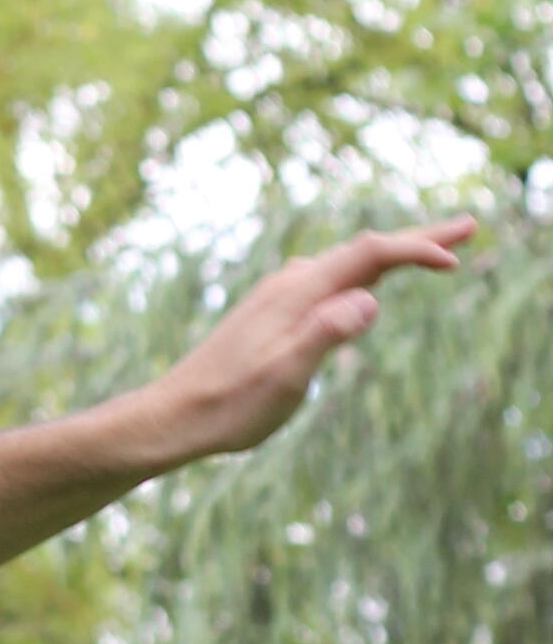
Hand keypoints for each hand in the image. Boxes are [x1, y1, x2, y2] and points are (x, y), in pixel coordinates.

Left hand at [136, 219, 475, 469]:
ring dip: (393, 254)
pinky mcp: (272, 314)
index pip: (370, 253)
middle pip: (365, 249)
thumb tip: (370, 299)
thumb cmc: (229, 405)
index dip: (417, 249)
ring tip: (433, 252)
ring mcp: (280, 296)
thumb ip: (326, 335)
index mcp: (299, 292)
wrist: (174, 416)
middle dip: (418, 238)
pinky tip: (365, 285)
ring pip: (348, 263)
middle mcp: (291, 283)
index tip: (456, 259)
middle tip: (469, 228)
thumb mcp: (284, 376)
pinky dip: (363, 274)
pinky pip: (330, 280)